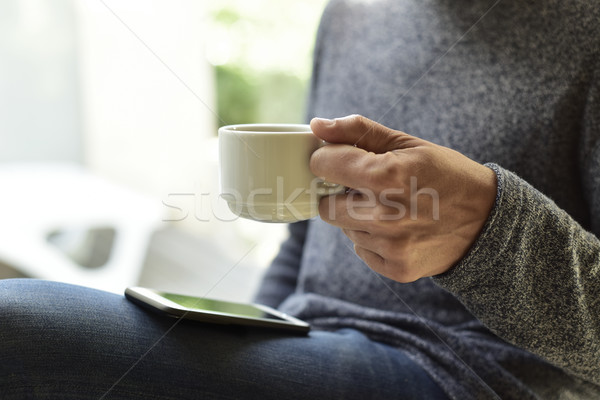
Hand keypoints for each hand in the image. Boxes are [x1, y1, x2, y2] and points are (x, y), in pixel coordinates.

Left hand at [309, 115, 496, 281]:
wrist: (489, 220)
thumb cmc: (446, 174)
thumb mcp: (407, 144)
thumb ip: (358, 132)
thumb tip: (317, 126)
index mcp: (386, 176)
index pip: (323, 165)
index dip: (329, 159)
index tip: (342, 160)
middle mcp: (384, 216)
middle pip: (325, 206)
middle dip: (339, 194)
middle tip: (367, 188)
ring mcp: (391, 246)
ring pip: (344, 229)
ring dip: (357, 217)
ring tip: (391, 209)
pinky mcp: (397, 268)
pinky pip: (361, 250)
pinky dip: (372, 239)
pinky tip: (399, 229)